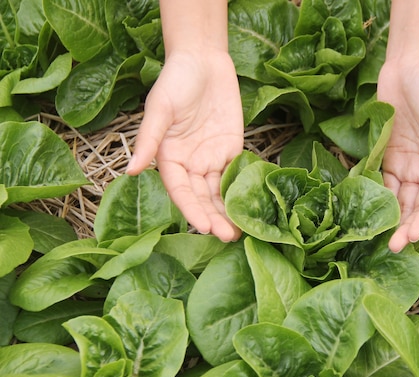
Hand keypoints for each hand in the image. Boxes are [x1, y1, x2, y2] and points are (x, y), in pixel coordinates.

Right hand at [127, 50, 243, 241]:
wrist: (204, 59)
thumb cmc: (176, 80)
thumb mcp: (160, 108)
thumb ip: (148, 140)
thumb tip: (129, 172)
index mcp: (168, 158)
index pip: (180, 191)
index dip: (192, 210)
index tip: (204, 227)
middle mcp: (190, 163)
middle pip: (202, 197)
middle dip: (214, 217)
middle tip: (229, 237)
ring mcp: (212, 158)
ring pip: (220, 192)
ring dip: (228, 211)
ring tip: (240, 231)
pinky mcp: (232, 149)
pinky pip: (237, 175)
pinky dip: (242, 191)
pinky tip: (251, 207)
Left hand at [378, 62, 418, 252]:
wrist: (408, 69)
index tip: (413, 236)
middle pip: (418, 203)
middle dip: (407, 225)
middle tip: (394, 247)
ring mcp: (411, 165)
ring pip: (402, 198)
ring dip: (394, 217)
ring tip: (383, 237)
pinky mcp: (392, 157)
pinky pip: (385, 182)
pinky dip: (381, 196)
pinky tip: (373, 211)